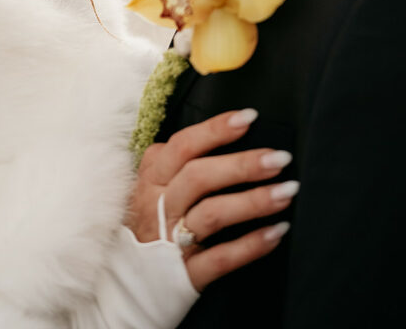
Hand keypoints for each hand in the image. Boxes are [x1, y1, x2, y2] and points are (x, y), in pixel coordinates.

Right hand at [126, 109, 296, 291]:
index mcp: (151, 178)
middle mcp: (156, 205)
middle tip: (280, 158)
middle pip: (199, 177)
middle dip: (242, 164)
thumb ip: (179, 165)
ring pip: (211, 214)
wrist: (119, 287)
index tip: (249, 117)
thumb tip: (229, 134)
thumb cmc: (148, 224)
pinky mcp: (182, 275)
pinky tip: (277, 232)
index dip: (216, 130)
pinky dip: (251, 245)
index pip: (183, 146)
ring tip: (287, 192)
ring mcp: (168, 241)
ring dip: (253, 201)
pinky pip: (220, 258)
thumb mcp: (152, 187)